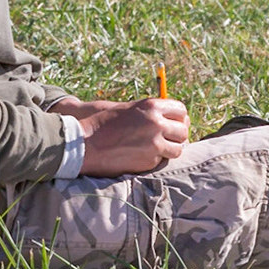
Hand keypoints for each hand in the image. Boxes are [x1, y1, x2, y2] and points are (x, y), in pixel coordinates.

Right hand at [67, 98, 190, 175]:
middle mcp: (156, 124)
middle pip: (183, 131)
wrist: (85, 144)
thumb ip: (151, 112)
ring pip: (178, 149)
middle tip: (169, 138)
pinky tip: (142, 156)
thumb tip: (171, 118)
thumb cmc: (103, 124)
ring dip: (170, 149)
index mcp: (151, 106)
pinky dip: (156, 159)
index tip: (175, 123)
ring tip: (158, 148)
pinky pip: (162, 160)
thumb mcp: (128, 109)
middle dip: (178, 135)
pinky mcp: (149, 161)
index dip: (179, 118)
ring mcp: (154, 144)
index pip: (181, 110)